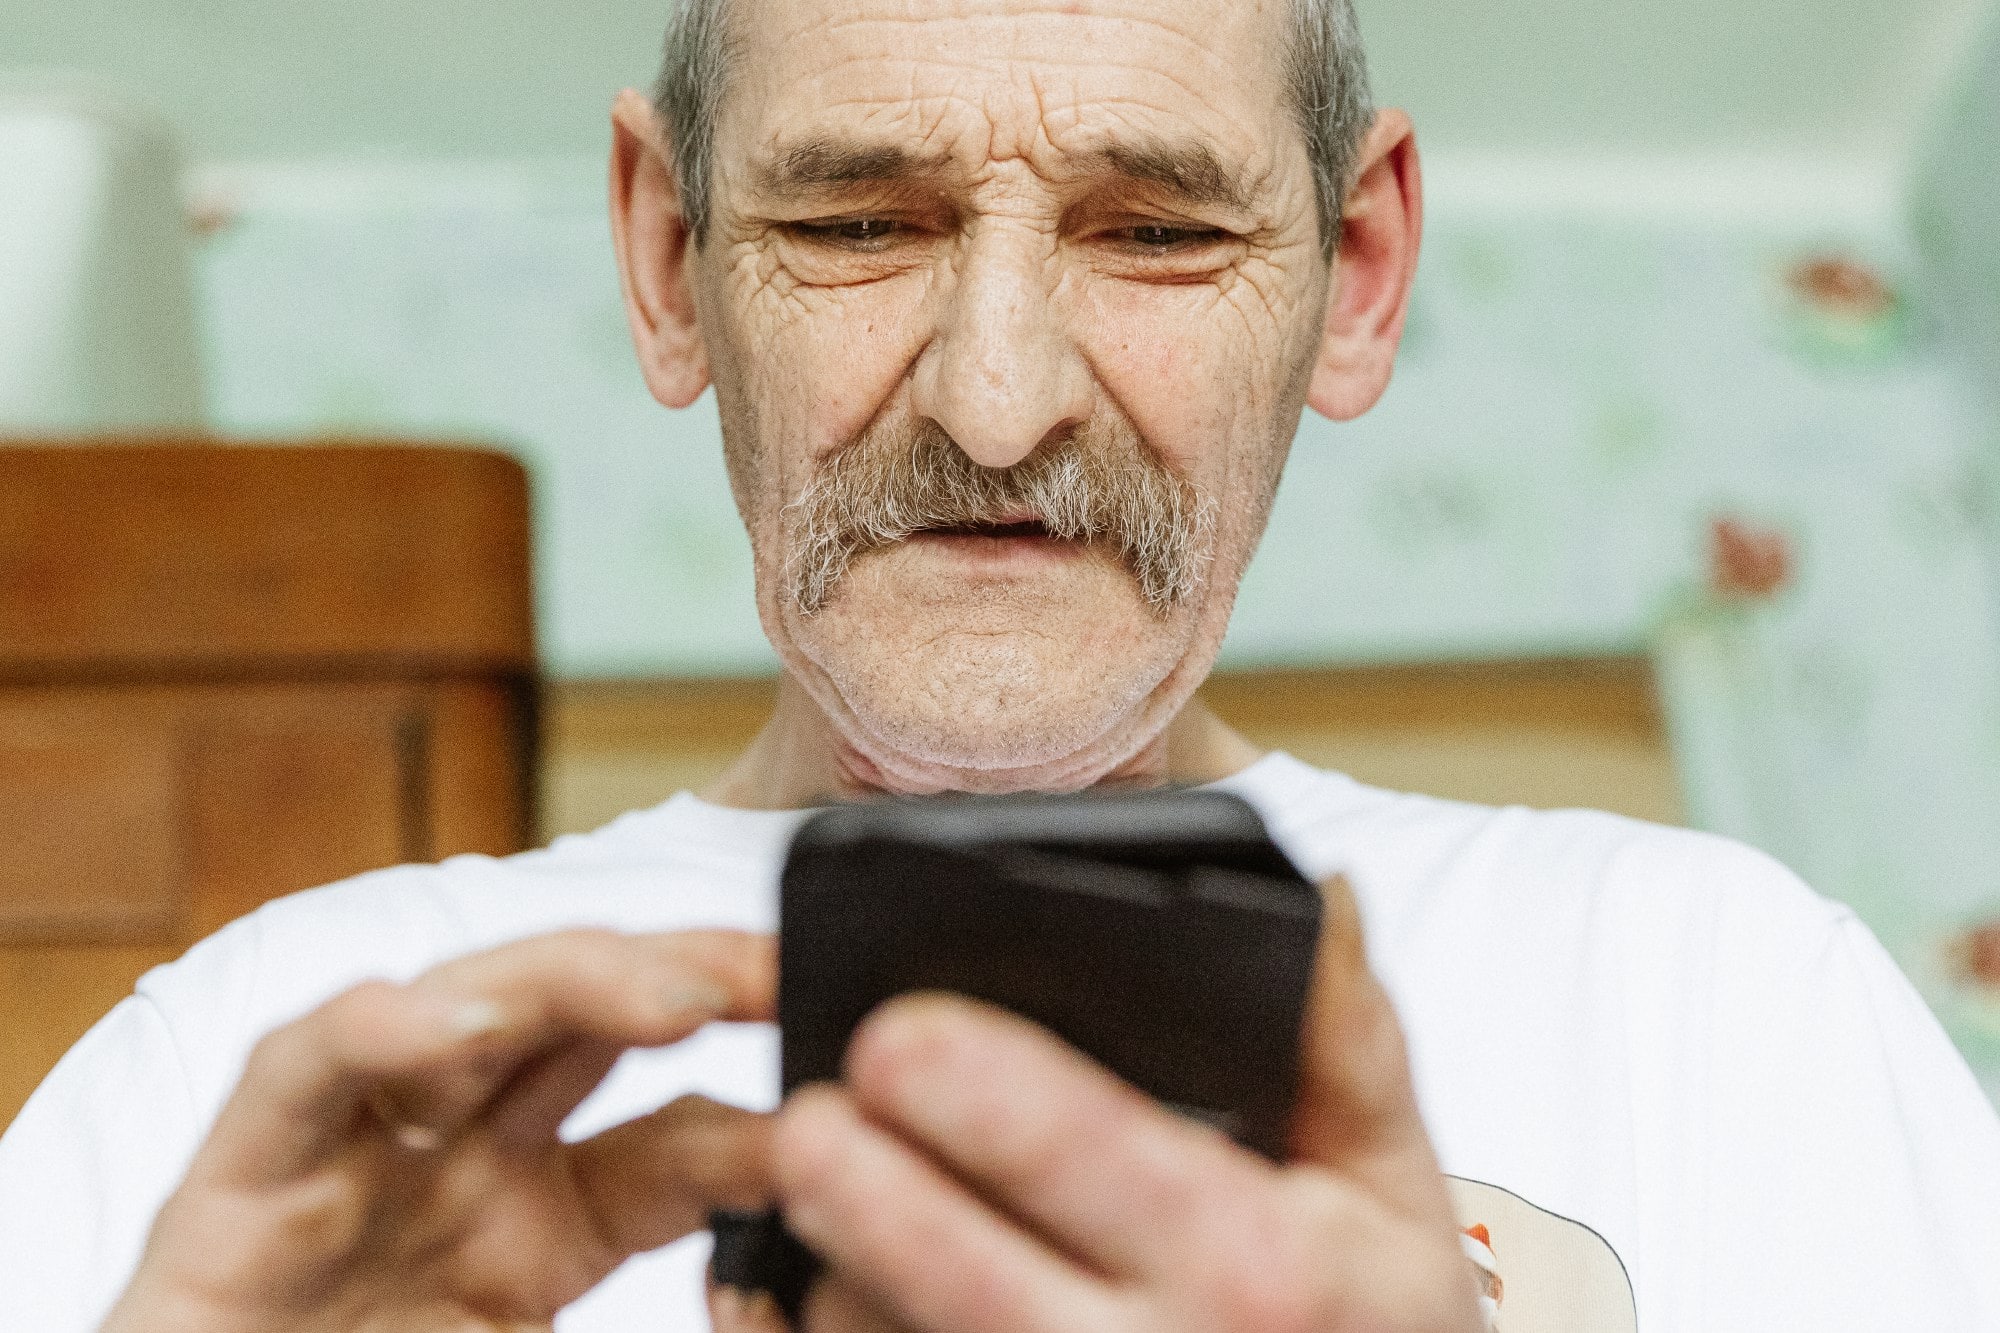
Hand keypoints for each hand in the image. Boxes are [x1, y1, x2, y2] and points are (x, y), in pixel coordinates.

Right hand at [102, 929, 776, 1332]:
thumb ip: (683, 1316)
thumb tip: (809, 1279)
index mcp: (554, 1223)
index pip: (683, 1134)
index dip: (772, 1110)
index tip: (866, 1090)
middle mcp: (467, 1162)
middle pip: (591, 1029)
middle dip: (694, 979)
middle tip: (790, 970)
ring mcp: (362, 1153)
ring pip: (471, 1009)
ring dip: (574, 980)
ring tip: (678, 991)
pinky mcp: (243, 1170)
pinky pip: (307, 1067)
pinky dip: (374, 1031)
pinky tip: (446, 1026)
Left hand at [722, 876, 1479, 1332]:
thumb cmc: (1369, 1332)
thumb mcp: (1391, 1185)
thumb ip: (1344, 1035)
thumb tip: (1311, 896)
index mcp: (1247, 1258)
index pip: (1083, 1155)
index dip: (976, 1091)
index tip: (892, 1034)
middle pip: (957, 1276)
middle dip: (862, 1188)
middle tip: (806, 1117)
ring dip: (839, 1273)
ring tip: (818, 1188)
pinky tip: (819, 1277)